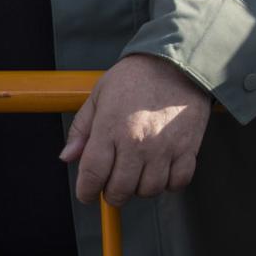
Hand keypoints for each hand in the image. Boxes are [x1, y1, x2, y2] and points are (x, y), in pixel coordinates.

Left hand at [61, 54, 211, 205]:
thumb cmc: (135, 77)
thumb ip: (81, 128)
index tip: (88, 193)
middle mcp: (136, 143)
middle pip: (120, 190)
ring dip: (141, 188)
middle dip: (112, 194)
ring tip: (139, 174)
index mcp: (110, 128)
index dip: (86, 191)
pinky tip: (162, 170)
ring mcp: (164, 147)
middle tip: (113, 183)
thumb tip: (68, 157)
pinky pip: (178, 182)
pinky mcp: (188, 148)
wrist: (176, 62)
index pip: (92, 175)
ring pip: (149, 190)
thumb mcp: (99, 95)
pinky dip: (169, 183)